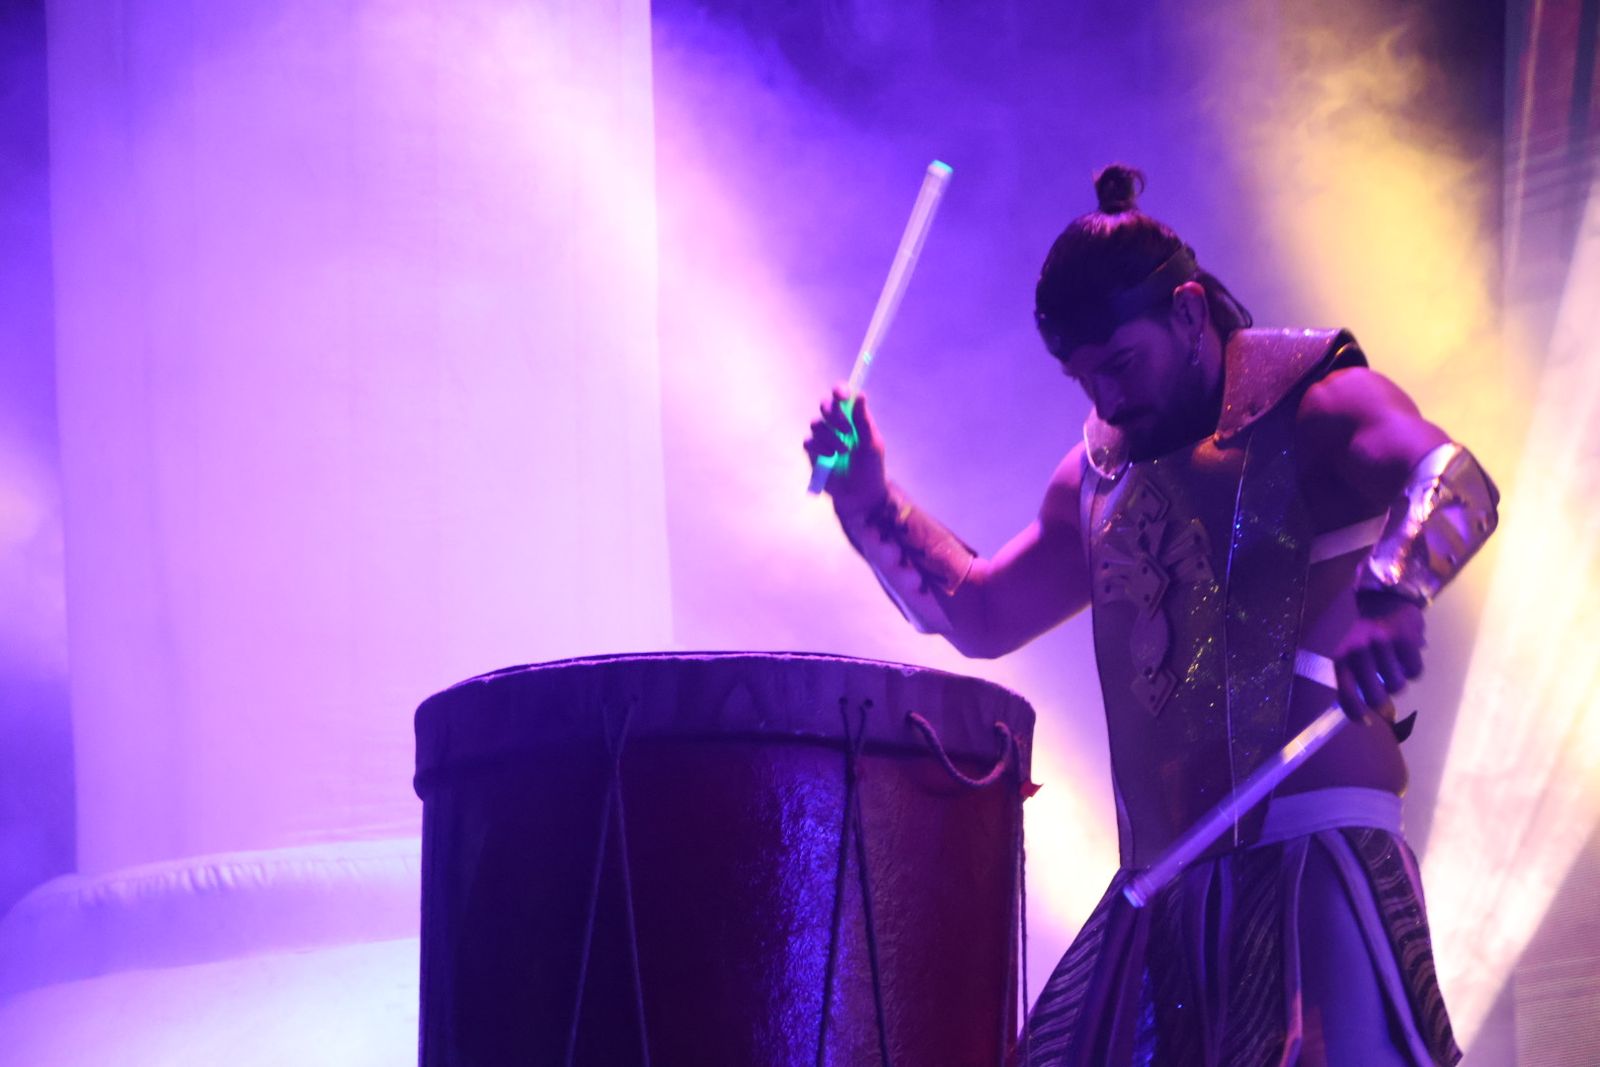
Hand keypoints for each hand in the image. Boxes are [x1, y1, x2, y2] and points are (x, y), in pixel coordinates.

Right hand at [803, 385, 888, 516]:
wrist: (860, 495)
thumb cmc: (870, 469)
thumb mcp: (872, 444)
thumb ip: (864, 421)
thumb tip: (860, 395)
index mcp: (852, 418)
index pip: (842, 397)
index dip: (839, 391)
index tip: (842, 395)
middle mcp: (836, 425)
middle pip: (825, 405)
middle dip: (834, 415)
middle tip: (847, 430)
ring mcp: (823, 438)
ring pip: (816, 423)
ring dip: (831, 436)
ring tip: (844, 451)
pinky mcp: (813, 453)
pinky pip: (808, 441)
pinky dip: (820, 448)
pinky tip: (831, 458)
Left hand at [1333, 591, 1425, 720]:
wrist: (1384, 601)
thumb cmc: (1366, 637)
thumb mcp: (1351, 656)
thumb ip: (1355, 681)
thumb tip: (1369, 714)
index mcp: (1342, 657)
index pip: (1346, 694)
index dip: (1355, 713)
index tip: (1365, 721)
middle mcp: (1359, 650)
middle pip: (1375, 697)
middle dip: (1383, 702)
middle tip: (1385, 693)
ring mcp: (1382, 643)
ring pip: (1397, 686)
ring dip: (1399, 682)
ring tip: (1394, 667)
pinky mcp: (1404, 638)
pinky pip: (1415, 671)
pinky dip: (1413, 669)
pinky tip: (1406, 657)